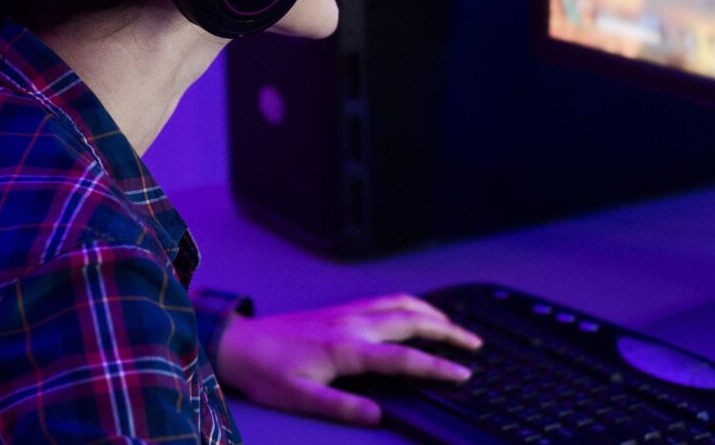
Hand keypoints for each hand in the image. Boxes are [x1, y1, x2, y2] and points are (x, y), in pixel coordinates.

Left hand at [214, 294, 483, 425]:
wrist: (241, 343)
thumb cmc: (267, 371)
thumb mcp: (300, 398)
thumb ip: (340, 407)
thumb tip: (376, 415)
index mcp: (347, 349)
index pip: (404, 358)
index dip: (436, 366)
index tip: (462, 373)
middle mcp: (353, 325)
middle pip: (413, 320)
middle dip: (449, 331)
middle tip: (474, 344)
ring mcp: (348, 313)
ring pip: (401, 304)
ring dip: (433, 312)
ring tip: (455, 325)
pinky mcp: (341, 310)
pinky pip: (386, 300)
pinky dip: (411, 303)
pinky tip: (416, 310)